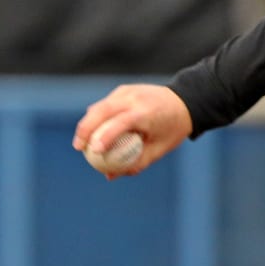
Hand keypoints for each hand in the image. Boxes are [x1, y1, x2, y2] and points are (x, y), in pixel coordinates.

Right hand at [73, 84, 192, 179]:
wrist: (185, 102)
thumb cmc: (172, 129)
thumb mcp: (160, 149)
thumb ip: (136, 162)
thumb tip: (109, 175)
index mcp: (147, 112)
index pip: (122, 122)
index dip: (105, 135)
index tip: (93, 150)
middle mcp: (136, 98)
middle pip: (103, 110)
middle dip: (86, 128)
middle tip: (78, 147)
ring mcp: (128, 91)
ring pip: (100, 106)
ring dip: (87, 123)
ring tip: (81, 142)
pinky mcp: (123, 90)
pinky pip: (105, 104)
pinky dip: (96, 117)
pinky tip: (92, 131)